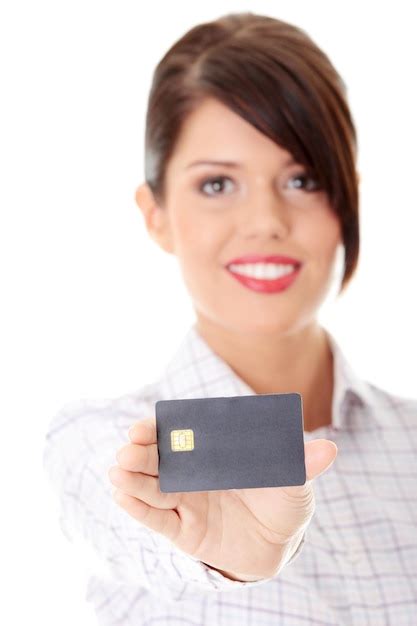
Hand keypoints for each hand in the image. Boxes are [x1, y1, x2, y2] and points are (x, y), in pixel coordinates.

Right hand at [108, 416, 336, 579]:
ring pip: (153, 486)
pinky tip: (122, 496)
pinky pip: (157, 519)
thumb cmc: (284, 500)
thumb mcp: (295, 482)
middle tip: (129, 447)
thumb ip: (303, 464)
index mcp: (217, 451)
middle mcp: (195, 471)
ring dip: (134, 477)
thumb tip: (329, 450)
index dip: (165, 426)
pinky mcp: (182, 529)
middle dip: (143, 450)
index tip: (149, 424)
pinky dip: (138, 508)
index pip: (186, 433)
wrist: (278, 544)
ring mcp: (186, 499)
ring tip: (118, 471)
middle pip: (162, 457)